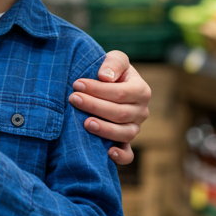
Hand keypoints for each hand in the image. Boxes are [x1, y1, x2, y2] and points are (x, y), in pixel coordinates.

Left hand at [70, 50, 150, 164]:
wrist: (110, 85)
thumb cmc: (111, 71)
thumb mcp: (116, 59)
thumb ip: (114, 63)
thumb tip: (105, 77)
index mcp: (141, 91)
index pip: (120, 93)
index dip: (97, 89)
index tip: (76, 84)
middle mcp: (142, 112)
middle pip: (120, 113)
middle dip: (94, 106)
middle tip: (73, 99)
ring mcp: (135, 128)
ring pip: (124, 134)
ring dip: (104, 130)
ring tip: (85, 123)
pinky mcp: (126, 142)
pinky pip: (129, 154)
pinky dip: (121, 156)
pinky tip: (108, 152)